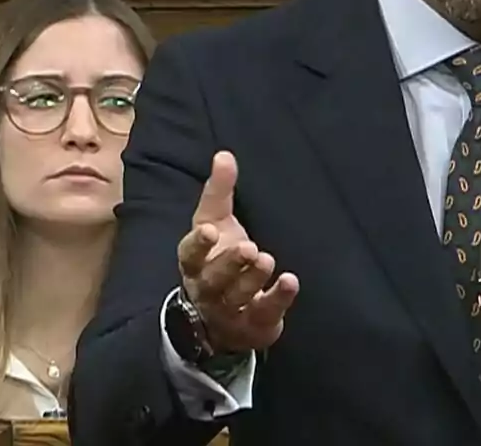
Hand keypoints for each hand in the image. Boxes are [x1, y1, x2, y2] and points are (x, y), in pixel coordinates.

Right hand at [177, 151, 298, 353]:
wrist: (223, 318)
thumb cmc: (218, 260)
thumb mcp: (215, 224)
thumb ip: (219, 192)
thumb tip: (224, 154)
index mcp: (195, 263)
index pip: (190, 254)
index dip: (198, 245)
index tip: (209, 231)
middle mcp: (208, 290)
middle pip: (214, 279)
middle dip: (230, 264)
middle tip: (249, 247)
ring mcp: (229, 312)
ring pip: (237, 297)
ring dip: (252, 279)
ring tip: (267, 260)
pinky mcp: (254, 327)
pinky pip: (265, 314)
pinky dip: (278, 299)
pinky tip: (290, 281)